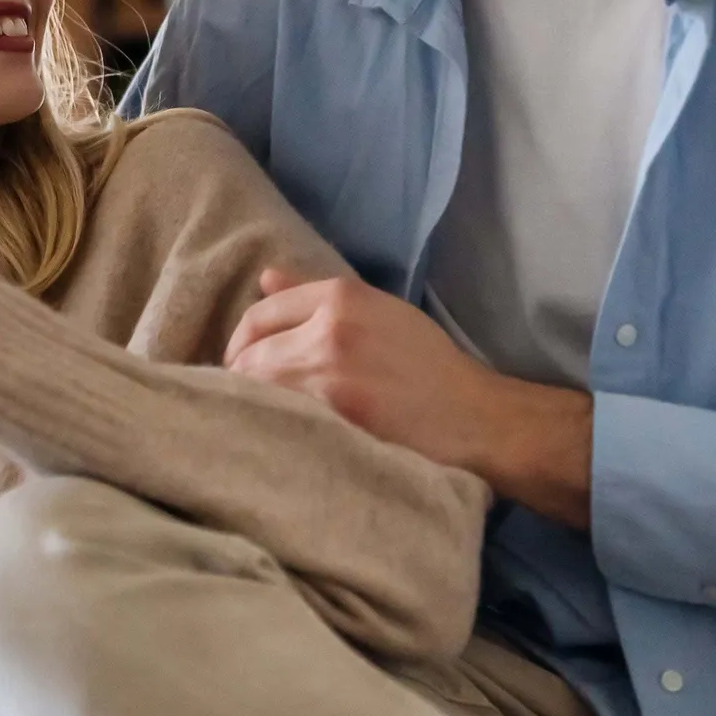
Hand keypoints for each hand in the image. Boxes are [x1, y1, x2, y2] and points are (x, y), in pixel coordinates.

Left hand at [223, 268, 595, 526]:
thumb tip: (265, 279)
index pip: (258, 314)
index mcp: (340, 297)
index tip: (244, 365)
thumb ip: (317, 294)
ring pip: (254, 389)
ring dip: (251, 406)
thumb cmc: (428, 366)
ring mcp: (327, 376)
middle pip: (247, 354)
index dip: (243, 343)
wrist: (475, 419)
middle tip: (248, 401)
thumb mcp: (379, 312)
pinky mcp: (332, 419)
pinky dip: (271, 427)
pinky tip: (279, 437)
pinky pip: (277, 419)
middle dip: (240, 378)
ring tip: (262, 421)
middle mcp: (328, 329)